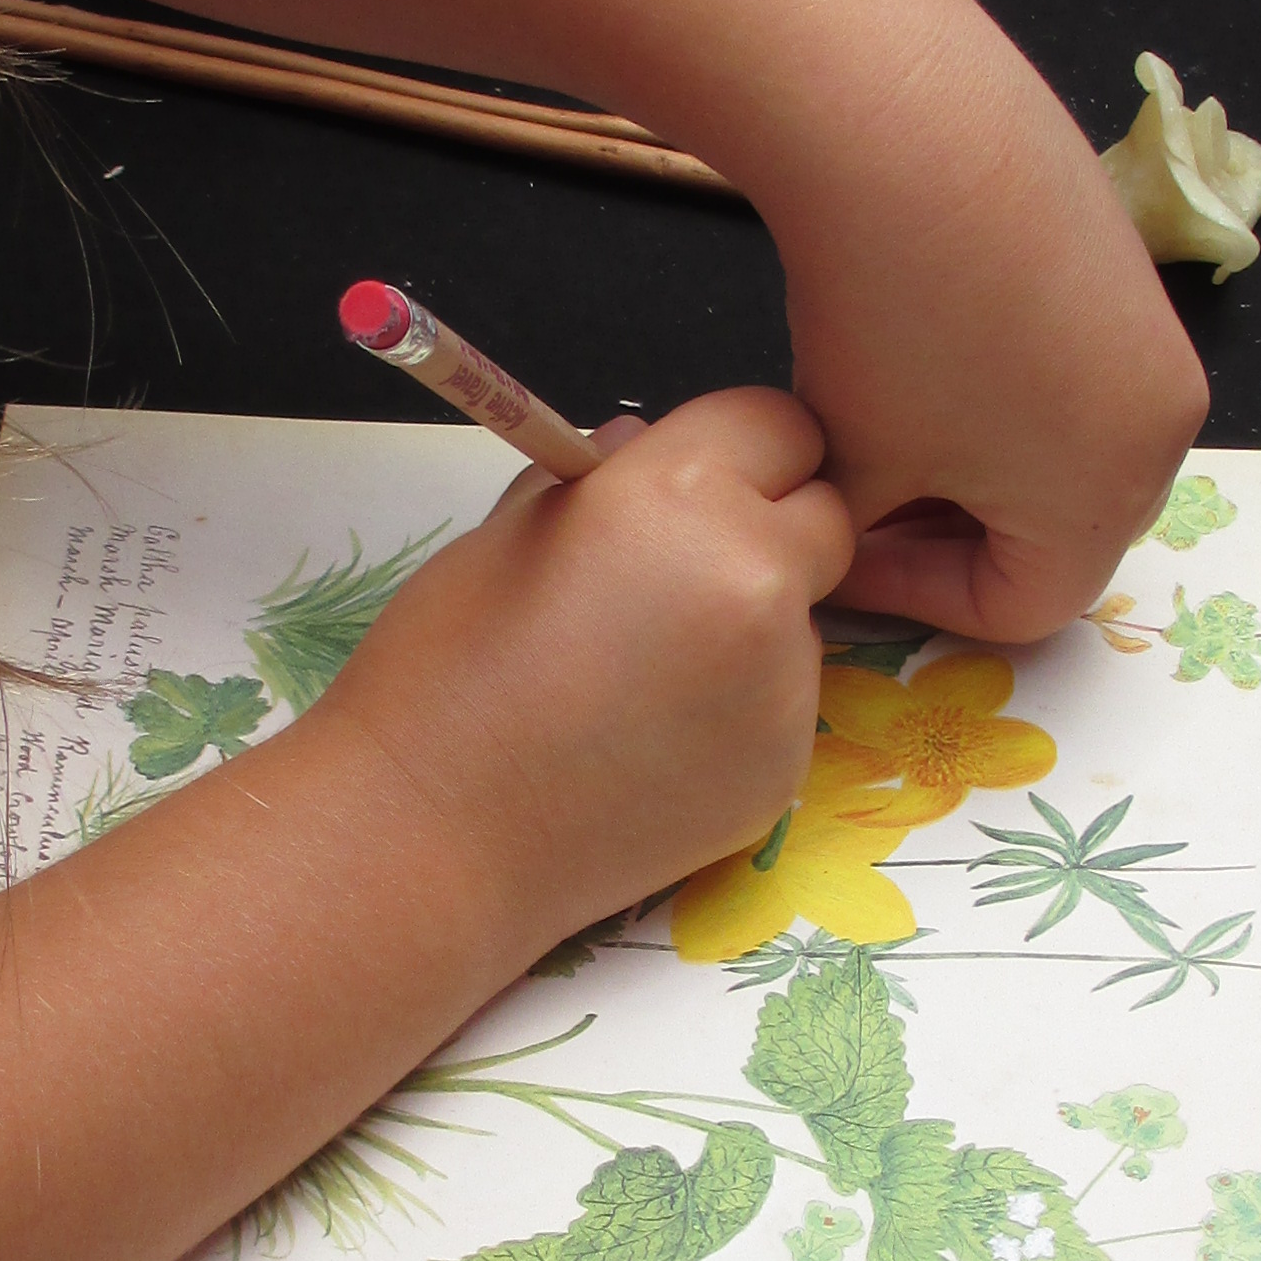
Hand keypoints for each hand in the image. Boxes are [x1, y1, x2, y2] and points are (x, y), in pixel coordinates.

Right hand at [305, 389, 855, 947]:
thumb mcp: (505, 532)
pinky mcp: (786, 770)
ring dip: (752, 627)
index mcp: (682, 497)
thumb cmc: (442, 669)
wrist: (432, 834)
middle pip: (827, 520)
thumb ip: (599, 475)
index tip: (699, 485)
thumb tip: (644, 443)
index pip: (781, 426)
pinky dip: (737, 711)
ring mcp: (784, 685)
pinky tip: (649, 742)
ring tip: (642, 678)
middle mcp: (757, 581)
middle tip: (680, 575)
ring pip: (806, 621)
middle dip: (772, 531)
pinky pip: (783, 707)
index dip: (742, 452)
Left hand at [766, 41, 1206, 642]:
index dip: (920, 596)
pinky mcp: (1131, 270)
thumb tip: (848, 534)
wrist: (912, 132)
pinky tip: (929, 340)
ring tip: (889, 417)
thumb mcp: (858, 458)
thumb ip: (864, 531)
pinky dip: (1007, 385)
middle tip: (866, 495)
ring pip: (1069, 450)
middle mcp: (1163, 431)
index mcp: (1108, 501)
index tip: (845, 547)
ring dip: (982, 459)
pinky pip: (1076, 368)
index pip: (1023, 606)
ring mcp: (1156, 342)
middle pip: (1061, 531)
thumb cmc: (885, 321)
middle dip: (958, 527)